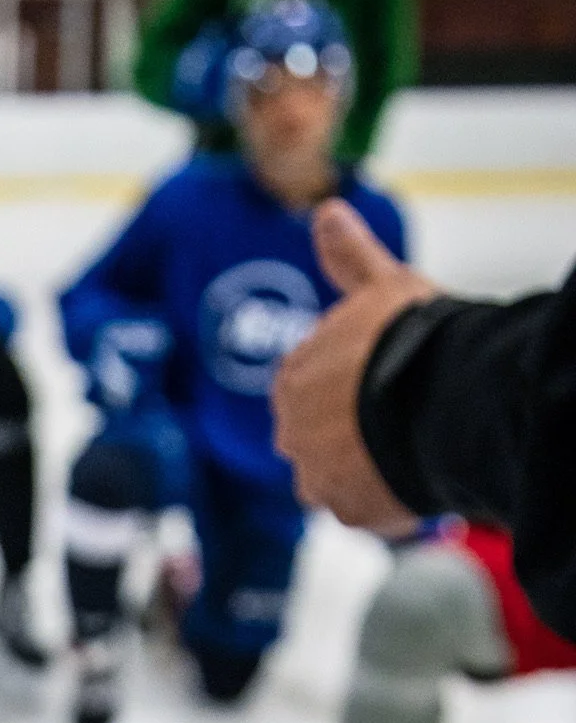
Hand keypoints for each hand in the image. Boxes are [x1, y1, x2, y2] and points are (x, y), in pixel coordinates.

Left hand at [273, 200, 438, 535]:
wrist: (434, 395)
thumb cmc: (407, 336)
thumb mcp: (379, 285)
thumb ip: (349, 256)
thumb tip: (325, 210)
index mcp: (290, 379)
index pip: (304, 390)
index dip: (344, 387)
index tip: (376, 384)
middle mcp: (289, 433)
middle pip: (314, 438)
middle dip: (346, 432)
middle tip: (394, 419)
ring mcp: (315, 476)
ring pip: (334, 478)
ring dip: (361, 469)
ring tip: (404, 450)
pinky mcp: (346, 512)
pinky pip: (362, 510)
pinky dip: (382, 500)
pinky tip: (412, 478)